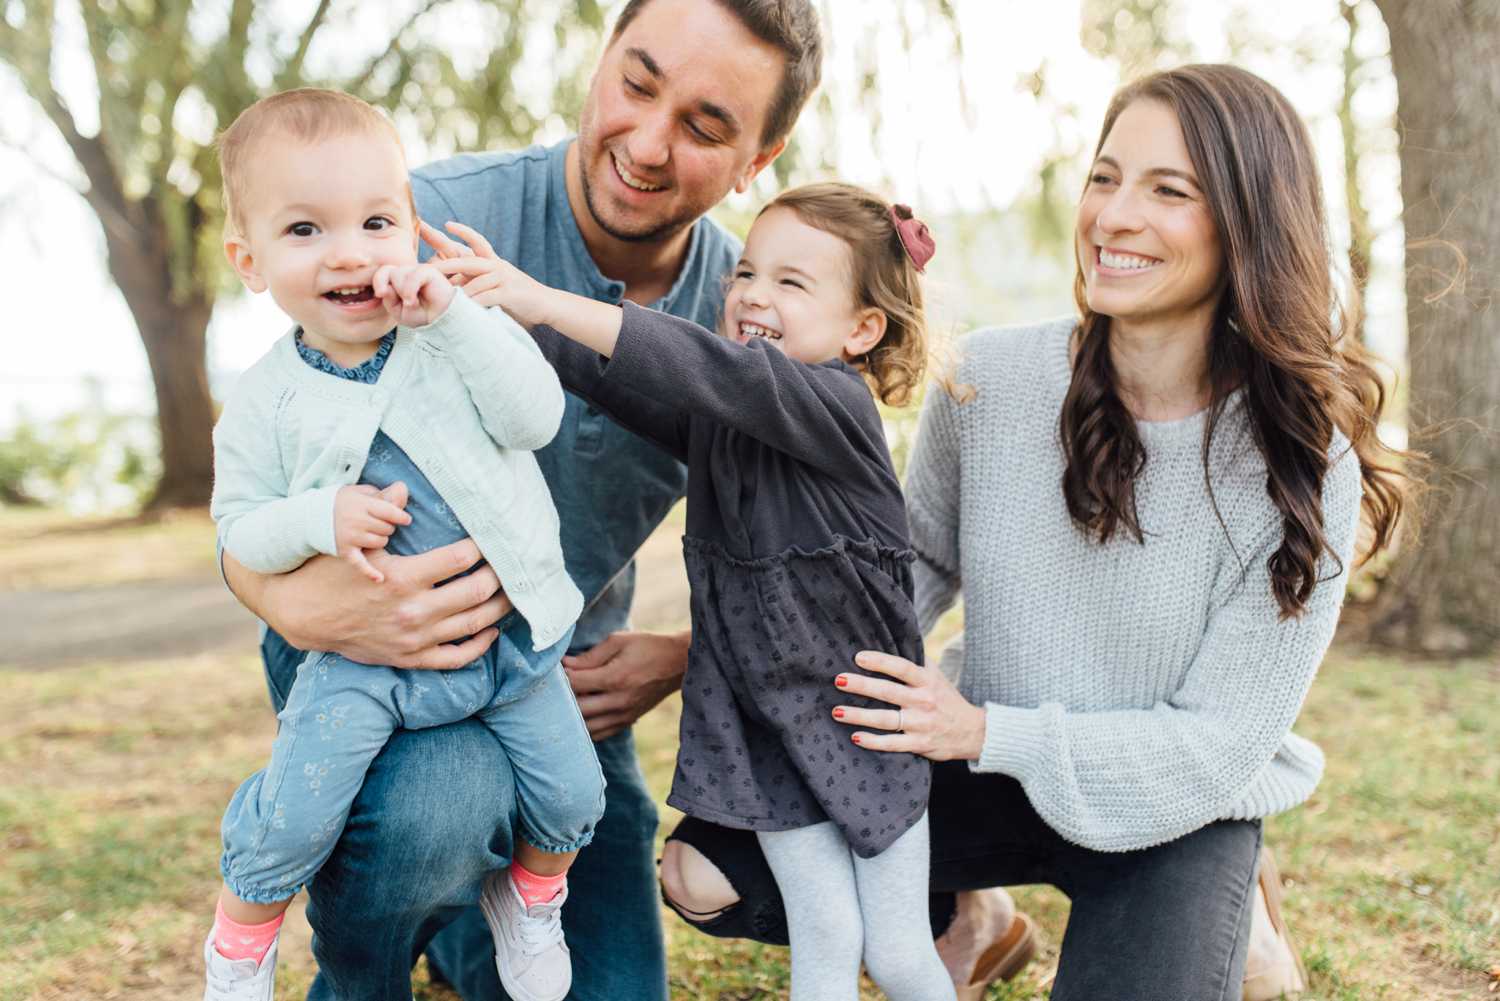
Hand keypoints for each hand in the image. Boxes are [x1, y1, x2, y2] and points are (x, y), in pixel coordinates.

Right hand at [226, 483, 513, 669]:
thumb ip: (384, 515)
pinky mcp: (410, 658)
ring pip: (474, 624)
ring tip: (512, 592)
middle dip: (501, 576)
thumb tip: (405, 489)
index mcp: (403, 577)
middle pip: (477, 591)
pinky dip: (480, 645)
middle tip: (512, 564)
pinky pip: (456, 658)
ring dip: (499, 607)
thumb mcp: (354, 541)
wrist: (303, 616)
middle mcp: (413, 611)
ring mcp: (414, 639)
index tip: (496, 537)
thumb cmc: (329, 572)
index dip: (485, 546)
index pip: (462, 558)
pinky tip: (490, 630)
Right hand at [333, 483, 412, 581]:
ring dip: (380, 539)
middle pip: (387, 529)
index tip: (406, 519)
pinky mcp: (345, 551)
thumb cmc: (343, 502)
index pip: (390, 512)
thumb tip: (403, 489)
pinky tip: (380, 579)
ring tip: (370, 532)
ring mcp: (350, 538)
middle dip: (387, 526)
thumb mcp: (361, 492)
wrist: (313, 516)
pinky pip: (360, 564)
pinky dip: (370, 572)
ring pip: (380, 543)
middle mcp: (356, 521)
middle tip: (378, 523)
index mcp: (362, 505)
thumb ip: (382, 493)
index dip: (401, 516)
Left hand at [372, 261, 454, 326]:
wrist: (440, 320)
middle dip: (390, 288)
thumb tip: (384, 289)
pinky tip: (413, 301)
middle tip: (398, 301)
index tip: (380, 294)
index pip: (382, 272)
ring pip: (399, 274)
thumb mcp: (398, 312)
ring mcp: (417, 271)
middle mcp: (406, 273)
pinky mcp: (428, 271)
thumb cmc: (421, 315)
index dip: (378, 282)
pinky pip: (413, 276)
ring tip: (411, 304)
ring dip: (402, 292)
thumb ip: (389, 300)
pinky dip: (410, 290)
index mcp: (397, 280)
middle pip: (387, 271)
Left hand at [421, 219, 551, 327]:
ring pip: (476, 283)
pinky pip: (487, 297)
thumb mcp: (497, 283)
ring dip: (459, 294)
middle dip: (445, 265)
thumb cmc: (517, 295)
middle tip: (426, 269)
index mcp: (494, 261)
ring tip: (444, 302)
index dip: (464, 231)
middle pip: (468, 262)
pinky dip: (475, 304)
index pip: (478, 241)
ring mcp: (505, 278)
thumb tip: (454, 283)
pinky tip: (465, 311)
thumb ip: (479, 280)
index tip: (447, 223)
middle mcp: (498, 265)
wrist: (545, 304)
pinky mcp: (510, 293)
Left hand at [563, 629, 689, 739]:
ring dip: (572, 716)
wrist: (679, 664)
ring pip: (585, 727)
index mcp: (615, 678)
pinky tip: (580, 715)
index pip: (575, 683)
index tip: (557, 668)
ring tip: (565, 703)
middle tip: (556, 688)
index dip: (560, 676)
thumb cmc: (648, 647)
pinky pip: (598, 734)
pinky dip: (585, 727)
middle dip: (562, 699)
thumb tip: (564, 665)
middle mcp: (619, 701)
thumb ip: (590, 656)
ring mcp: (624, 715)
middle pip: (576, 709)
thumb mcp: (619, 642)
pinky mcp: (627, 722)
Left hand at [831, 649, 987, 761]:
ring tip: (837, 711)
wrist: (973, 732)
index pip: (902, 668)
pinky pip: (893, 743)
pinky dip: (874, 742)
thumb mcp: (937, 676)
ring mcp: (921, 724)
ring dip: (859, 716)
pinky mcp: (919, 744)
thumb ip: (918, 661)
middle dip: (862, 685)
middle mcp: (924, 701)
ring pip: (886, 719)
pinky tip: (855, 737)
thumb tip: (897, 637)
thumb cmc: (947, 699)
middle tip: (839, 680)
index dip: (881, 661)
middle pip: (888, 692)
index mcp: (927, 681)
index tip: (858, 657)